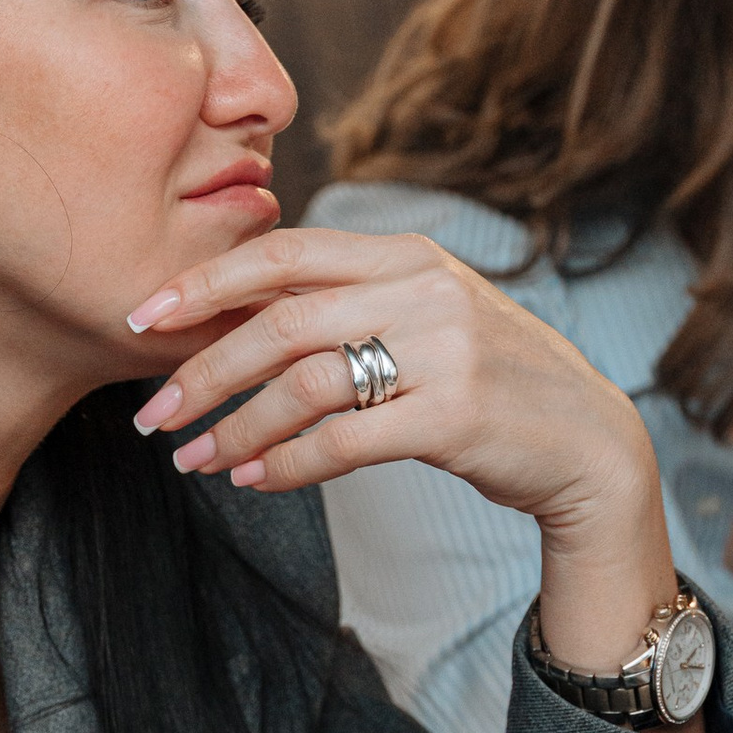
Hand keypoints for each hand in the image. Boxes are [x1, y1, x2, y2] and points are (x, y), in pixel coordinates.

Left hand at [127, 228, 684, 685]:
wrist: (588, 443)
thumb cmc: (490, 385)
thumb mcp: (429, 317)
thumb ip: (354, 302)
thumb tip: (242, 314)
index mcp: (408, 255)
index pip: (285, 252)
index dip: (205, 282)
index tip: (144, 316)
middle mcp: (425, 290)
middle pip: (281, 319)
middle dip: (202, 367)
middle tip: (153, 411)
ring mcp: (446, 351)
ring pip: (304, 383)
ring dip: (236, 426)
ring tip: (194, 458)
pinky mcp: (455, 416)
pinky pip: (344, 441)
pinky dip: (286, 464)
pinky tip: (253, 480)